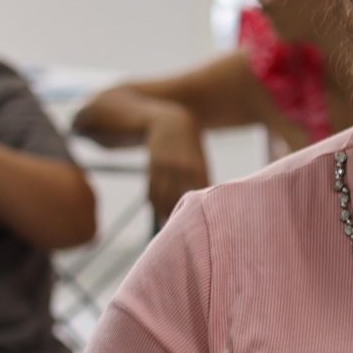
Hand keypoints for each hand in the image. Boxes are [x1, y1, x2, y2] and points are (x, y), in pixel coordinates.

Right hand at [142, 104, 211, 222]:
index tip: (195, 227)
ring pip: (164, 197)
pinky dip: (155, 203)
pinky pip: (152, 190)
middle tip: (180, 232)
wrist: (171, 121)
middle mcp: (183, 168)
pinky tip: (159, 211)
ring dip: (165, 213)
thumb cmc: (189, 147)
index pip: (198, 197)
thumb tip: (199, 205)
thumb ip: (199, 180)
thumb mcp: (199, 160)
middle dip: (179, 217)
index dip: (195, 213)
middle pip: (179, 200)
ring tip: (168, 224)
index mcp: (199, 168)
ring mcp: (166, 167)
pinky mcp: (153, 166)